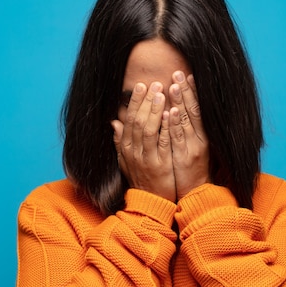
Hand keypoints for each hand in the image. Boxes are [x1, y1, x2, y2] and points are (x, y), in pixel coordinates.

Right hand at [112, 82, 175, 201]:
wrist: (150, 203)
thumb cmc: (141, 178)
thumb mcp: (125, 160)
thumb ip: (120, 141)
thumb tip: (114, 122)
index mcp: (126, 148)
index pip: (129, 119)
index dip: (135, 102)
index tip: (141, 86)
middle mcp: (134, 152)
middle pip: (138, 121)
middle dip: (146, 101)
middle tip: (154, 83)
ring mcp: (146, 158)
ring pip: (148, 129)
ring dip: (155, 109)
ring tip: (162, 93)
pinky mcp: (160, 165)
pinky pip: (162, 143)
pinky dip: (165, 127)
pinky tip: (171, 113)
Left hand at [167, 72, 209, 199]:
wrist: (194, 192)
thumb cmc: (190, 168)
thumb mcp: (189, 146)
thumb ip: (183, 129)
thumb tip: (176, 110)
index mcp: (201, 134)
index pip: (197, 108)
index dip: (193, 92)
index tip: (188, 75)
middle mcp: (199, 138)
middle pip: (193, 110)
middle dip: (186, 91)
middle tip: (179, 73)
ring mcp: (191, 147)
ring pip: (186, 121)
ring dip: (180, 102)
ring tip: (174, 86)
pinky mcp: (183, 157)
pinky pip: (177, 139)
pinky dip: (174, 125)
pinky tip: (171, 112)